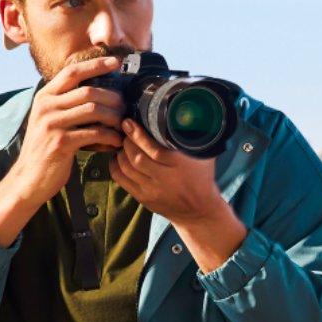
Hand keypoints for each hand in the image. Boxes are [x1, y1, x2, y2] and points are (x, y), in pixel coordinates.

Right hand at [0, 55, 124, 246]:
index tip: (116, 62)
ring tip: (123, 125)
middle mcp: (46, 106)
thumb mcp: (50, 120)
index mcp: (44, 97)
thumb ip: (66, 104)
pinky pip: (93, 133)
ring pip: (93, 110)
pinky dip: (109, 137)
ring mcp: (52, 124)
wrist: (29, 178)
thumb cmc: (46, 149)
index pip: (72, 72)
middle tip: (125, 106)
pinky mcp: (60, 143)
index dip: (95, 65)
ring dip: (114, 117)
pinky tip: (116, 142)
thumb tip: (96, 92)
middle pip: (88, 91)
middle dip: (112, 98)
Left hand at [111, 119, 246, 272]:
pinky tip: (117, 158)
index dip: (137, 134)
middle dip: (126, 141)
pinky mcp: (144, 198)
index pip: (153, 148)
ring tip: (122, 143)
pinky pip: (122, 181)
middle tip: (125, 130)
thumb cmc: (202, 177)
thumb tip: (191, 110)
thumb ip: (196, 135)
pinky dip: (116, 167)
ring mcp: (152, 190)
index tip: (128, 122)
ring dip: (120, 153)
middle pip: (136, 158)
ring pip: (126, 168)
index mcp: (179, 165)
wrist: (199, 211)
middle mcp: (164, 179)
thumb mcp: (205, 155)